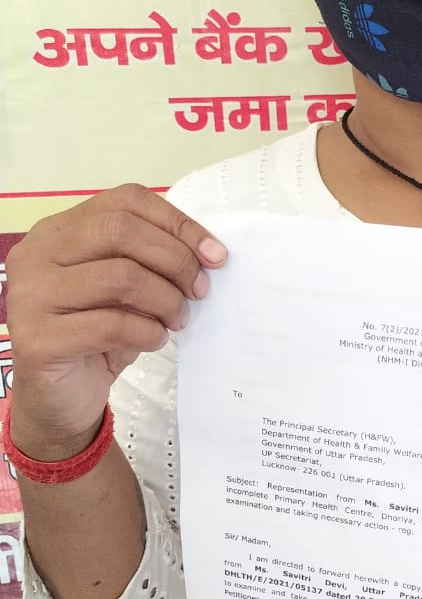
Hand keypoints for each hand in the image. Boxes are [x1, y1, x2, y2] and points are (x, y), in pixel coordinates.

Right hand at [5, 184, 226, 456]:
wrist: (60, 397)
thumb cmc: (98, 336)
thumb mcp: (127, 289)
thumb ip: (151, 261)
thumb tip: (208, 252)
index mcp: (58, 231)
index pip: (125, 201)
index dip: (177, 223)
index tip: (214, 253)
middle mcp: (36, 255)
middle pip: (121, 231)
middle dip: (175, 259)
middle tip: (199, 289)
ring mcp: (30, 295)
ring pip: (120, 276)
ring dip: (166, 299)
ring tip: (178, 319)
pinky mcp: (38, 339)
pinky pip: (112, 325)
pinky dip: (148, 332)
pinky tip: (154, 340)